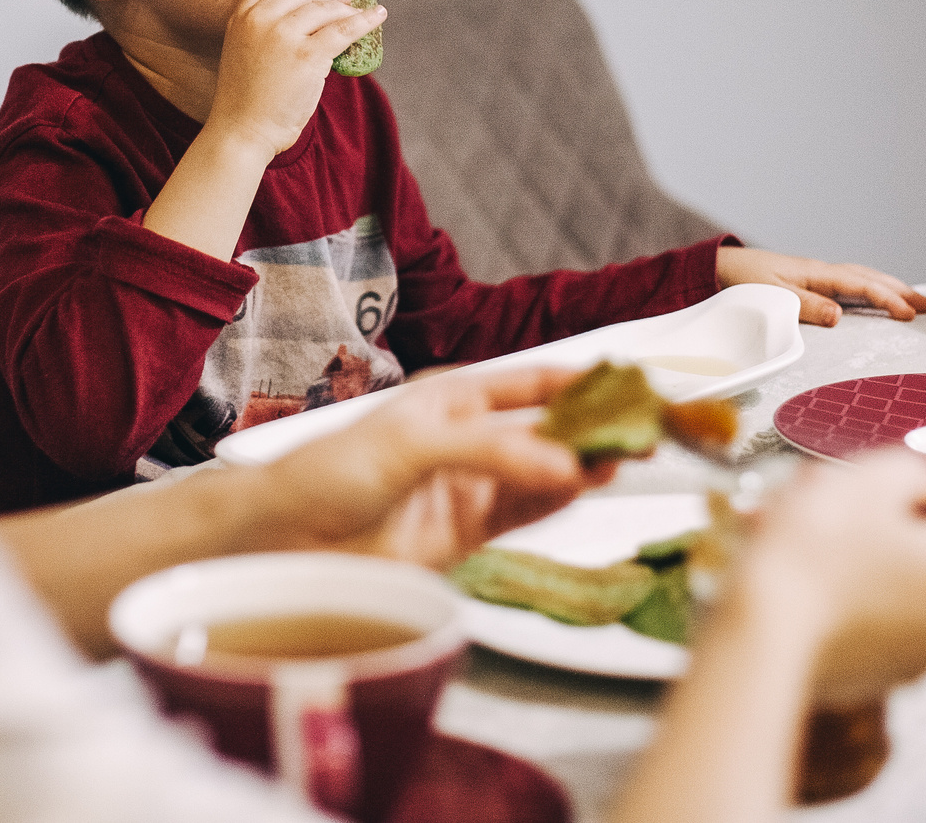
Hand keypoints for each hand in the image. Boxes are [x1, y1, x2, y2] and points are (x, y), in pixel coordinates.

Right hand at [205, 0, 385, 155]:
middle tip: (343, 0)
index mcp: (240, 16)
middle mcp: (260, 18)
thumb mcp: (244, 51)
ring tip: (357, 13)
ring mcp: (283, 34)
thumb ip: (266, 31)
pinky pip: (344, 29)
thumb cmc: (245, 100)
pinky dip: (365, 20)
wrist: (242, 131)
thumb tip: (309, 20)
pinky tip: (378, 15)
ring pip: (325, 8)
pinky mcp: (307, 55)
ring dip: (346, 8)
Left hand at [245, 366, 610, 566]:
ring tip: (627, 460)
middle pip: (546, 430)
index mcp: (452, 398)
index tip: (629, 383)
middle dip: (594, 429)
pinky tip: (584, 492)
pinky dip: (556, 504)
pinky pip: (523, 514)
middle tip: (644, 431)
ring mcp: (468, 487)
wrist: (281, 543)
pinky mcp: (465, 534)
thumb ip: (490, 454)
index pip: (531, 382)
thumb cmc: (328, 473)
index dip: (581, 382)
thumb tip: (566, 466)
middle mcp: (467, 438)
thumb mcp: (410, 445)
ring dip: (582, 468)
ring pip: (543, 474)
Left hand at [718, 244, 925, 324]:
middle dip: (900, 291)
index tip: (909, 314)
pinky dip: (872, 288)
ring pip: (863, 278)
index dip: (886, 300)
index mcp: (817, 275)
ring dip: (890, 288)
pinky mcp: (814, 282)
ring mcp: (820, 276)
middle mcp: (823, 272)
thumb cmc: (747, 281)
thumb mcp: (774, 296)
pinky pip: (852, 283)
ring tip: (915, 301)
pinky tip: (879, 297)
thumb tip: (839, 316)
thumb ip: (805, 307)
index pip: (861, 286)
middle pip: (869, 278)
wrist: (726, 266)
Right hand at [733, 451, 925, 703]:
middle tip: (830, 500)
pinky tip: (801, 576)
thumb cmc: (815, 552)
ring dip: (858, 554)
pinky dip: (847, 595)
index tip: (883, 484)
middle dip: (882, 520)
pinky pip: (873, 619)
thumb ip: (910, 469)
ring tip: (798, 535)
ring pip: (896, 583)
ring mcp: (921, 654)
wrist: (764, 633)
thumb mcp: (868, 478)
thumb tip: (917, 484)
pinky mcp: (883, 676)